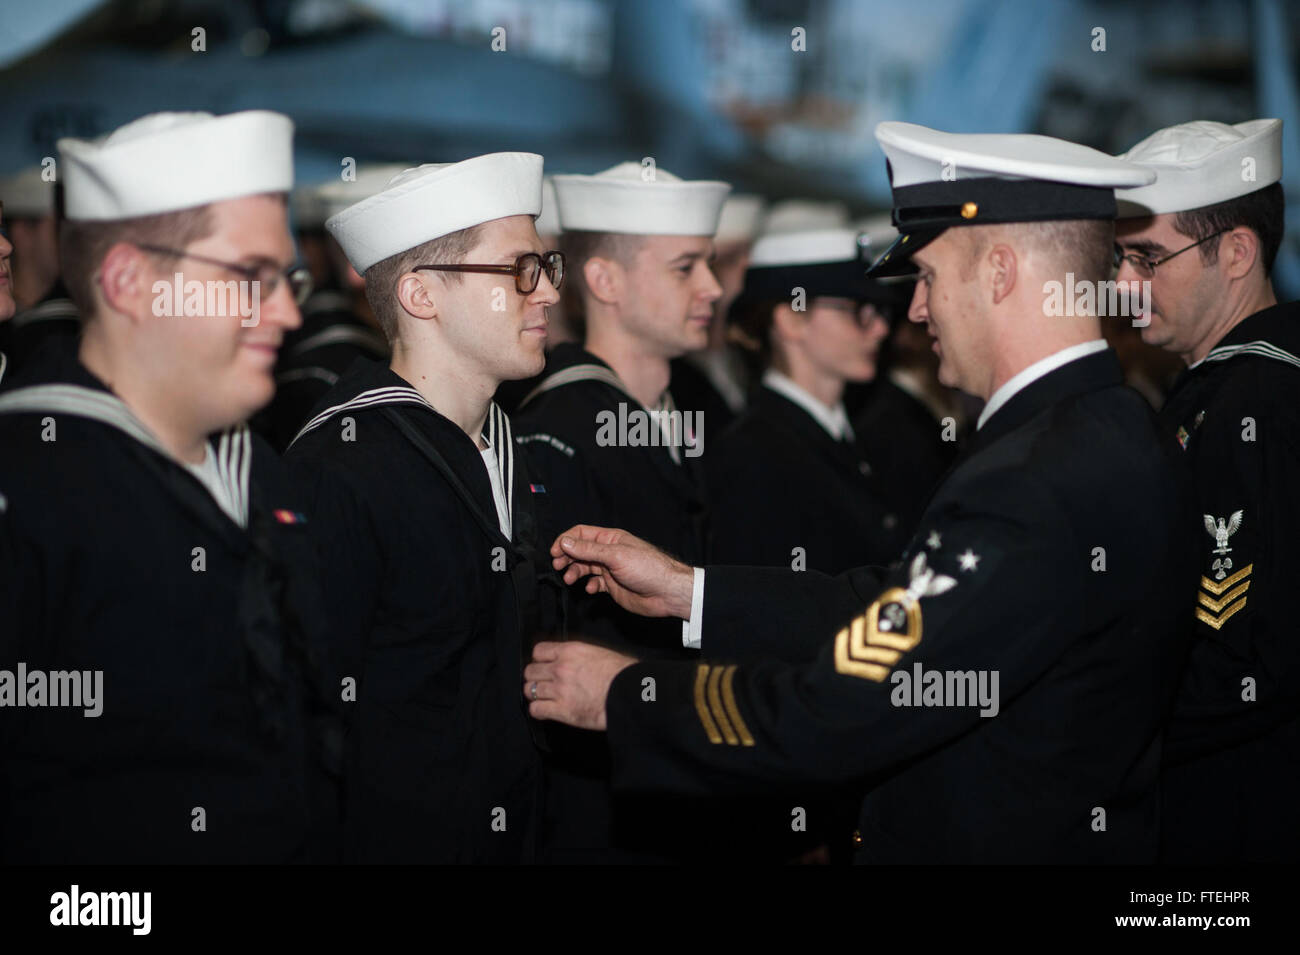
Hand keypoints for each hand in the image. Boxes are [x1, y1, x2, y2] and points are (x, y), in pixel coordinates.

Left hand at [525, 641, 636, 730]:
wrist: (629, 693)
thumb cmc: (623, 673)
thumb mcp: (601, 653)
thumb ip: (582, 656)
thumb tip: (579, 661)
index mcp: (570, 651)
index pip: (538, 651)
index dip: (539, 659)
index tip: (543, 665)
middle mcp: (560, 668)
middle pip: (530, 671)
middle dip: (535, 677)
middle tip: (543, 682)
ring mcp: (559, 689)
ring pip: (529, 690)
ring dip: (535, 694)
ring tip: (544, 697)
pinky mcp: (561, 710)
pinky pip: (536, 709)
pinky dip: (538, 711)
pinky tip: (545, 711)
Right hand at [550, 525, 695, 618]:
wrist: (667, 592)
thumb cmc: (648, 569)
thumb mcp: (616, 555)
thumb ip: (589, 550)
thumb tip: (565, 542)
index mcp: (610, 539)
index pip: (581, 534)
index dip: (565, 541)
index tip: (555, 552)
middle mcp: (608, 552)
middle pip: (579, 551)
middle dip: (566, 557)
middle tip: (558, 566)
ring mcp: (610, 569)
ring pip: (584, 567)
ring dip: (574, 572)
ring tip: (570, 579)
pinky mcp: (612, 586)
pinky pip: (594, 584)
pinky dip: (588, 586)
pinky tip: (590, 589)